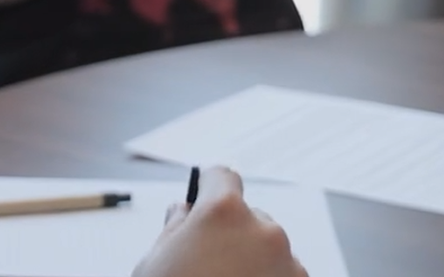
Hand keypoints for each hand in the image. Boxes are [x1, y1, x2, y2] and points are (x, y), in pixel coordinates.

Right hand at [133, 166, 306, 276]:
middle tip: (207, 262)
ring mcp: (288, 262)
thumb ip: (173, 229)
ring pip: (269, 248)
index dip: (209, 185)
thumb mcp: (155, 262)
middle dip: (230, 233)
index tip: (204, 192)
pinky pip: (283, 274)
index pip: (222, 176)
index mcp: (223, 213)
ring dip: (252, 260)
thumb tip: (182, 212)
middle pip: (248, 216)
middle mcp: (263, 230)